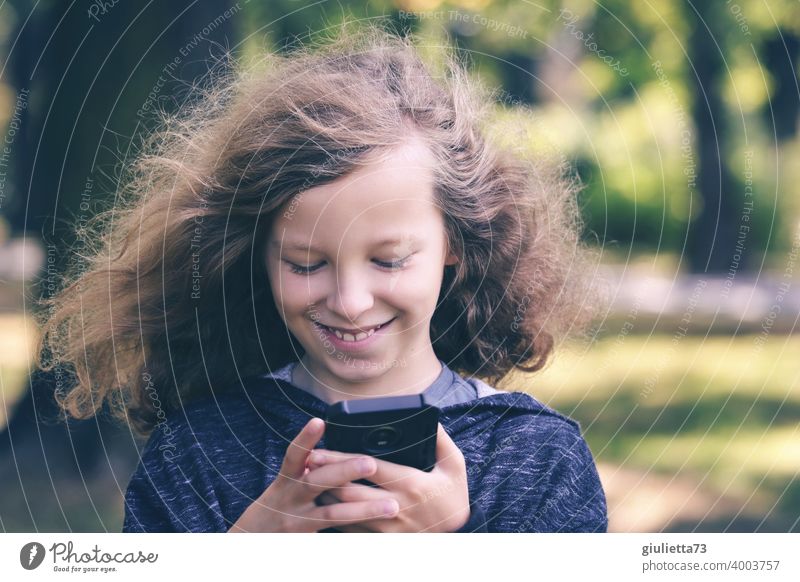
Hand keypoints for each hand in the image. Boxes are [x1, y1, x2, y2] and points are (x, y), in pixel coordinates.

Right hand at [228, 418, 399, 531]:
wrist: (252, 537)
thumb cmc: (279, 502)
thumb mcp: (287, 481)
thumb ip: (310, 467)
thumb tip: (340, 451)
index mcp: (286, 479)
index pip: (295, 455)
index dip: (306, 438)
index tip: (319, 422)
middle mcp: (290, 498)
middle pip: (317, 482)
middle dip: (345, 472)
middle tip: (370, 464)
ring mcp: (298, 520)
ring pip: (333, 513)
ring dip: (364, 509)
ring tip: (390, 506)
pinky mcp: (306, 537)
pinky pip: (334, 533)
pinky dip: (356, 530)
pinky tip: (376, 528)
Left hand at [309, 423, 469, 532]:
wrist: (459, 534)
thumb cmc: (454, 495)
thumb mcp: (454, 465)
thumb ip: (440, 440)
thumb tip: (429, 418)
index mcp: (411, 484)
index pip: (369, 469)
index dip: (341, 459)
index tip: (320, 450)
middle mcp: (395, 507)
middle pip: (350, 492)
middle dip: (325, 477)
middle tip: (306, 463)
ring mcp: (387, 527)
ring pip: (347, 513)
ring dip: (326, 497)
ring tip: (309, 481)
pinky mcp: (383, 539)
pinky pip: (352, 530)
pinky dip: (335, 517)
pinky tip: (323, 504)